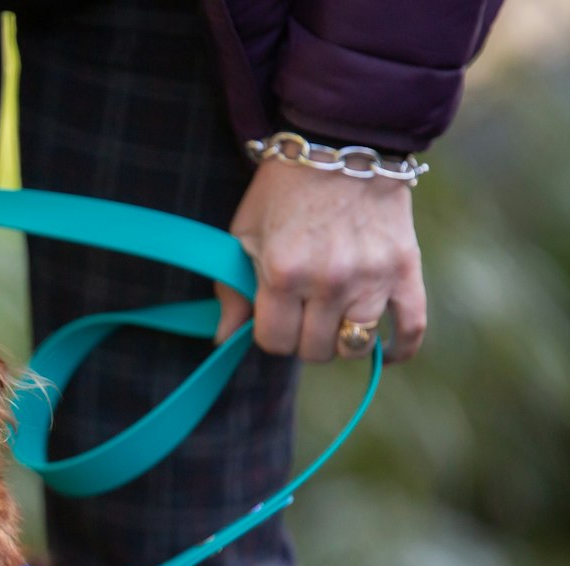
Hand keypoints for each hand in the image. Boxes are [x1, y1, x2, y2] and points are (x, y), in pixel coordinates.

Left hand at [213, 158, 426, 362]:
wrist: (342, 145)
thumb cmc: (284, 190)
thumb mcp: (244, 234)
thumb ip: (231, 290)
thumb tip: (223, 339)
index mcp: (284, 273)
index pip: (274, 341)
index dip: (271, 335)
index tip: (274, 318)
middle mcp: (329, 281)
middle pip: (314, 349)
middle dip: (303, 339)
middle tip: (303, 314)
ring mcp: (371, 277)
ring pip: (354, 346)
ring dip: (341, 342)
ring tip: (335, 321)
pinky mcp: (405, 269)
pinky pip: (411, 327)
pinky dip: (399, 348)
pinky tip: (386, 351)